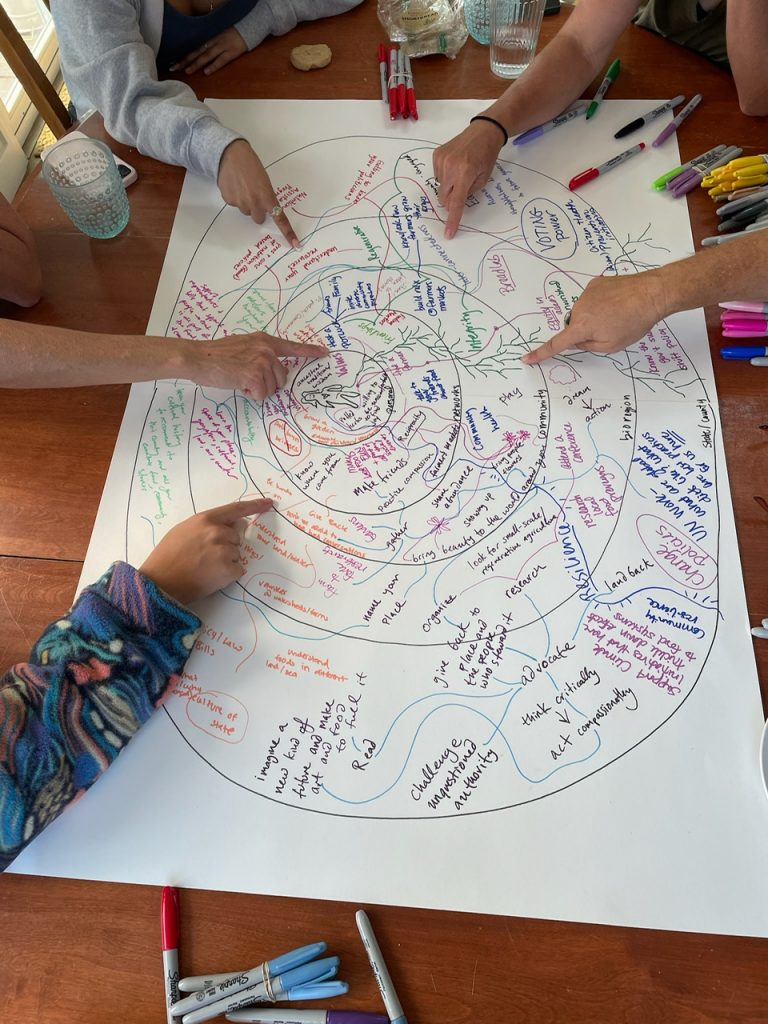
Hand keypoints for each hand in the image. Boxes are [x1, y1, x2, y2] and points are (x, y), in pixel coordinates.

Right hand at [139, 498, 272, 604]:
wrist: (160, 582)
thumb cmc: (167, 557)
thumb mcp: (183, 531)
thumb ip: (209, 525)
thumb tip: (236, 525)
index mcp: (205, 519)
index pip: (236, 509)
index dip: (254, 505)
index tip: (268, 503)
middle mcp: (217, 532)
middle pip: (236, 537)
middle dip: (226, 546)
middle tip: (205, 557)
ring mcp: (224, 551)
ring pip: (237, 554)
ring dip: (227, 561)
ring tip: (204, 568)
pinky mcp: (228, 569)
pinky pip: (238, 570)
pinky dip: (229, 575)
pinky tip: (211, 577)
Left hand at [172, 27, 246, 75]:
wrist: (248, 28)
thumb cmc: (234, 34)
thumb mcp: (220, 37)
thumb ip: (212, 45)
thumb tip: (202, 55)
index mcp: (210, 40)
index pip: (194, 49)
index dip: (184, 56)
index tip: (174, 63)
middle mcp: (213, 43)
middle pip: (197, 53)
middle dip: (185, 61)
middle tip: (174, 68)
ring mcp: (222, 47)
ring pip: (206, 56)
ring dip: (196, 64)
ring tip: (187, 71)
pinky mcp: (231, 52)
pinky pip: (221, 60)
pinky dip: (213, 66)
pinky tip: (206, 71)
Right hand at [186, 332, 326, 397]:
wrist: (198, 358)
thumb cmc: (215, 355)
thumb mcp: (241, 346)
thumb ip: (257, 353)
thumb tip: (267, 367)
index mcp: (264, 341)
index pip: (292, 347)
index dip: (310, 351)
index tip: (324, 352)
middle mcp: (266, 349)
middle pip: (282, 377)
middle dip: (267, 383)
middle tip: (245, 377)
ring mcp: (262, 362)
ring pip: (271, 388)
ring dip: (256, 390)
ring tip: (239, 379)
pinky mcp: (255, 375)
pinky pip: (260, 395)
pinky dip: (249, 394)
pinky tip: (237, 383)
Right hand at [218, 140, 298, 247]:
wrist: (231, 154)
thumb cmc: (251, 164)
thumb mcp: (264, 180)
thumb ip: (266, 196)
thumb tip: (266, 208)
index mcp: (266, 197)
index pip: (279, 218)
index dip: (287, 232)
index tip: (295, 244)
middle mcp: (253, 203)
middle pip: (258, 218)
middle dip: (257, 210)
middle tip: (254, 195)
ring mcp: (240, 203)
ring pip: (246, 211)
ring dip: (246, 203)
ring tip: (243, 186)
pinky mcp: (228, 200)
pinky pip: (235, 204)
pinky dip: (235, 197)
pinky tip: (234, 185)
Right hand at [433, 120, 503, 239]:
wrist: (483, 131)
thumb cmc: (487, 156)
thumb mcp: (483, 179)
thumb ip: (468, 193)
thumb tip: (454, 204)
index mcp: (464, 174)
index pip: (456, 203)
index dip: (452, 220)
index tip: (448, 234)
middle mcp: (450, 167)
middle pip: (444, 197)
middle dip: (452, 200)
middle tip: (462, 191)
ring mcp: (441, 160)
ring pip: (440, 187)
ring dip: (449, 186)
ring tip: (460, 172)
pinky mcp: (436, 155)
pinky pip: (437, 175)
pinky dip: (445, 176)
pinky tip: (454, 166)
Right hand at [521, 272, 667, 364]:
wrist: (652, 293)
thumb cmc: (635, 321)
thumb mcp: (611, 345)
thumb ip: (588, 346)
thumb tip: (575, 341)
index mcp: (582, 326)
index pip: (556, 344)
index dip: (540, 353)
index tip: (526, 358)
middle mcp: (579, 308)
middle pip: (573, 326)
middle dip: (585, 331)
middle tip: (609, 330)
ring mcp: (587, 293)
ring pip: (583, 312)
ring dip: (594, 316)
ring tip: (618, 314)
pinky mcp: (595, 283)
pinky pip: (591, 298)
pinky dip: (600, 303)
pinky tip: (617, 303)